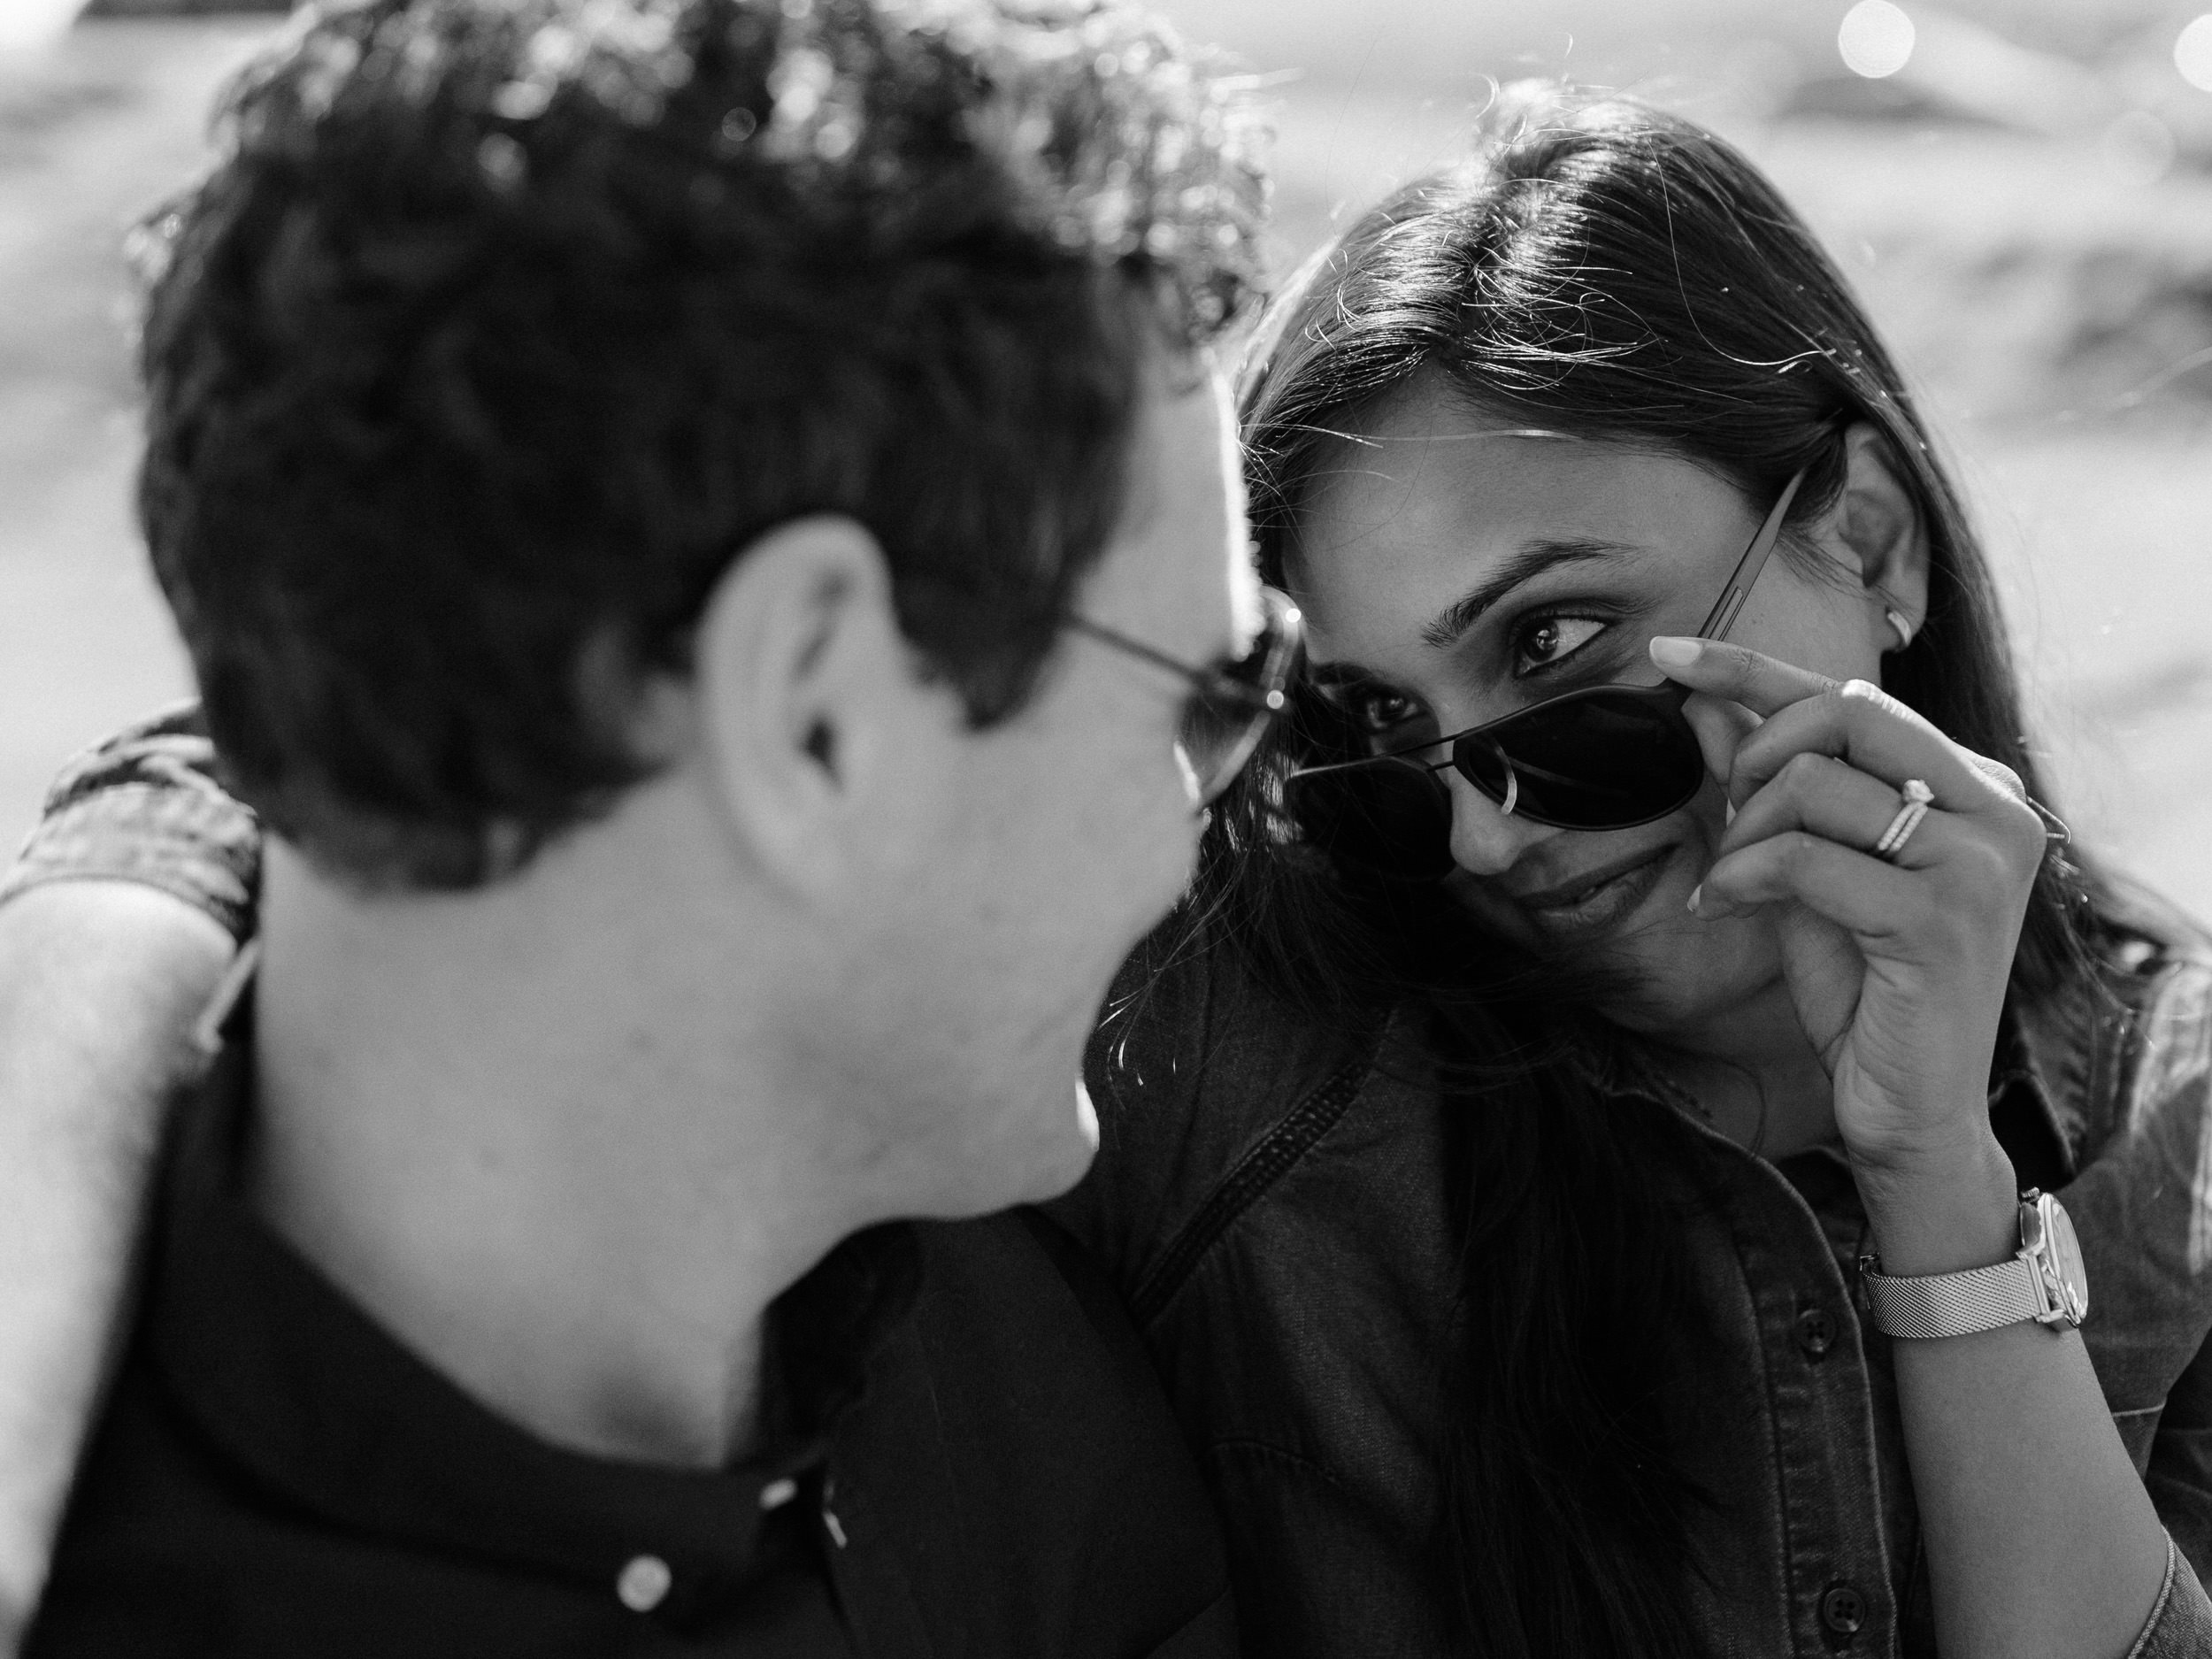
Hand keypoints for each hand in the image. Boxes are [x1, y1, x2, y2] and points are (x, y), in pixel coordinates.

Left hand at [1649, 636, 2048, 1181]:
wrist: (1909, 1106)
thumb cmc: (1864, 989)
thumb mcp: (1803, 870)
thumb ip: (1767, 788)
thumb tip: (1706, 704)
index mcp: (1970, 785)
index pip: (1851, 695)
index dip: (1752, 667)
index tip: (1667, 653)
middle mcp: (1993, 808)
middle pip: (1845, 710)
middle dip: (1758, 756)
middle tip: (1728, 823)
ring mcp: (1979, 859)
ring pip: (1814, 782)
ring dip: (1743, 833)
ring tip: (1734, 883)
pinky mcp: (1943, 916)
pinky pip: (1802, 857)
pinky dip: (1743, 876)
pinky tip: (1727, 906)